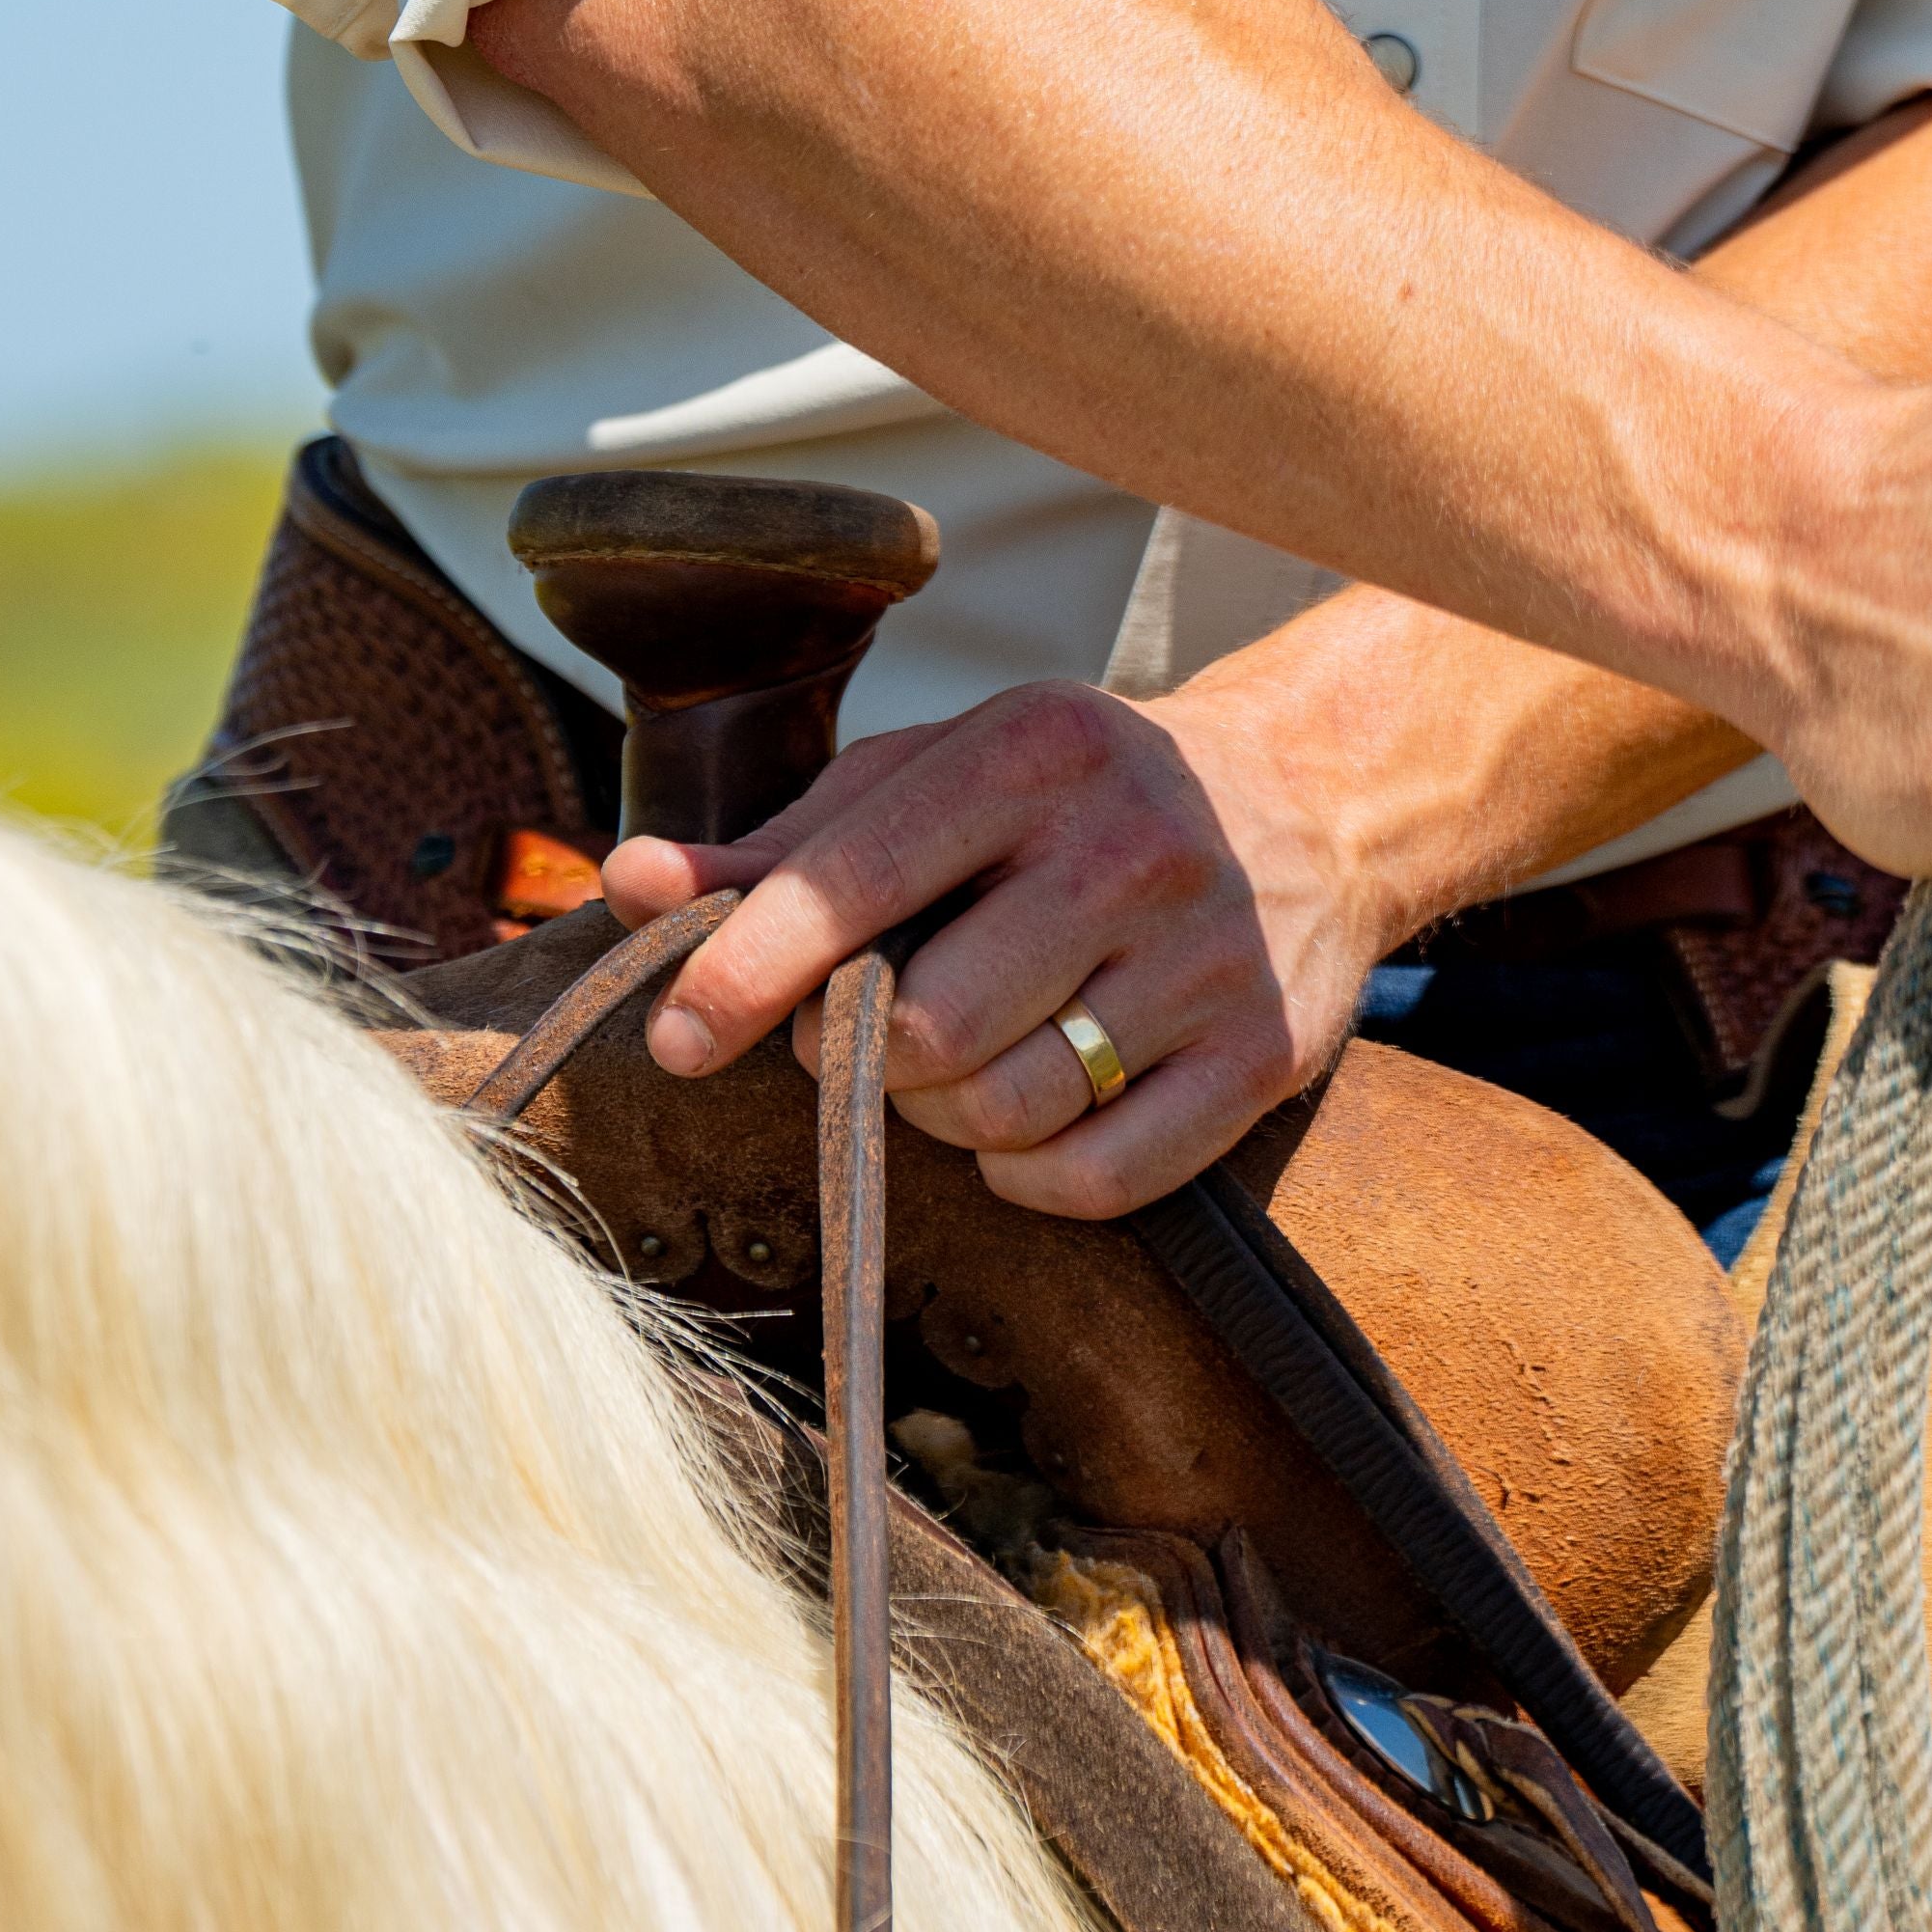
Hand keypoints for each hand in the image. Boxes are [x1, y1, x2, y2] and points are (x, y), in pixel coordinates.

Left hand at [600, 678, 1381, 1215]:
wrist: (1307, 803)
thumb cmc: (1069, 799)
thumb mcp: (932, 781)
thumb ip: (780, 845)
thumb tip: (625, 885)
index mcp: (1032, 752)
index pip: (858, 882)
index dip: (748, 972)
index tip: (677, 1038)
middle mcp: (1128, 845)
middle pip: (927, 1029)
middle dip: (863, 1058)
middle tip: (868, 1034)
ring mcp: (1205, 956)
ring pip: (1006, 1114)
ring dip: (945, 1121)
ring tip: (957, 1066)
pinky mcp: (1260, 1056)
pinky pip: (1098, 1180)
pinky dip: (1031, 1176)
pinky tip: (1032, 1118)